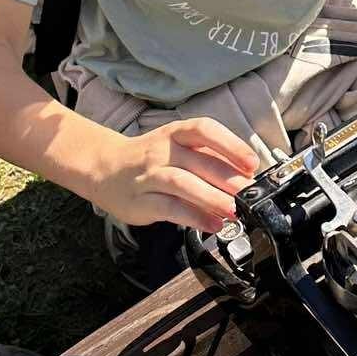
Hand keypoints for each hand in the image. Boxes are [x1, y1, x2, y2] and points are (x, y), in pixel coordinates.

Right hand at [89, 119, 258, 233]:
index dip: (231, 145)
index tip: (252, 163)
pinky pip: (170, 208)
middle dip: (228, 179)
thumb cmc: (150, 159)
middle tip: (249, 194)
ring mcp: (149, 176)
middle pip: (199, 161)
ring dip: (211, 198)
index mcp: (176, 133)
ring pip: (183, 184)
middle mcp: (162, 151)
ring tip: (233, 211)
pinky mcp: (141, 201)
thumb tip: (245, 178)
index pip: (204, 130)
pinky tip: (212, 224)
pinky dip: (193, 217)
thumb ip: (207, 160)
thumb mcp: (177, 148)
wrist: (104, 168)